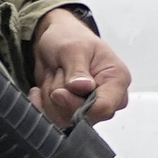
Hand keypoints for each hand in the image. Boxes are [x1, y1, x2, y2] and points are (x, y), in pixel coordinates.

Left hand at [29, 11, 130, 126]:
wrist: (54, 38)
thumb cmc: (69, 37)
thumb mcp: (73, 48)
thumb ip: (78, 70)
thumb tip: (83, 88)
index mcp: (117, 80)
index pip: (103, 108)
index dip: (77, 105)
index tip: (58, 92)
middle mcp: (108, 97)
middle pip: (83, 117)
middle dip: (61, 96)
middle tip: (59, 72)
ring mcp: (90, 106)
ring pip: (64, 119)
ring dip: (49, 96)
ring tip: (54, 74)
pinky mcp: (73, 111)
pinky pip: (53, 120)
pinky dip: (41, 104)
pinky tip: (41, 88)